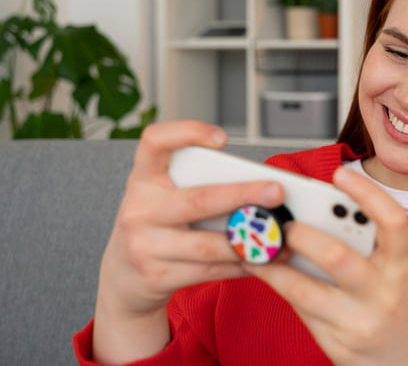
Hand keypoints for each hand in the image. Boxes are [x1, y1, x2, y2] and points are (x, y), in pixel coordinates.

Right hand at [92, 120, 284, 363]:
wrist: (123, 277)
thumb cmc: (159, 225)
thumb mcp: (164, 198)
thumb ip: (198, 185)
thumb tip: (260, 185)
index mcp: (143, 178)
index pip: (154, 141)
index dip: (186, 133)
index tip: (222, 138)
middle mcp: (139, 209)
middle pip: (199, 200)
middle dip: (244, 196)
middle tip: (277, 192)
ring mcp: (143, 245)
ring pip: (208, 244)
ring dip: (250, 241)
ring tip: (281, 236)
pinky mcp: (156, 277)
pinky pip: (209, 271)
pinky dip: (241, 265)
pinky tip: (263, 259)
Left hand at [246, 167, 407, 365]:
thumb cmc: (407, 304)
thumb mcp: (406, 268)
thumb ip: (378, 241)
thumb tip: (329, 209)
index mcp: (403, 266)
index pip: (393, 223)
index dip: (367, 194)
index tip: (339, 173)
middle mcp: (384, 293)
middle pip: (337, 257)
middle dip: (301, 234)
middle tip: (280, 220)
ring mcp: (359, 322)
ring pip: (305, 290)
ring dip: (272, 265)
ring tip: (254, 245)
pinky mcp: (338, 345)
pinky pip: (300, 310)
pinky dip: (278, 286)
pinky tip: (263, 270)